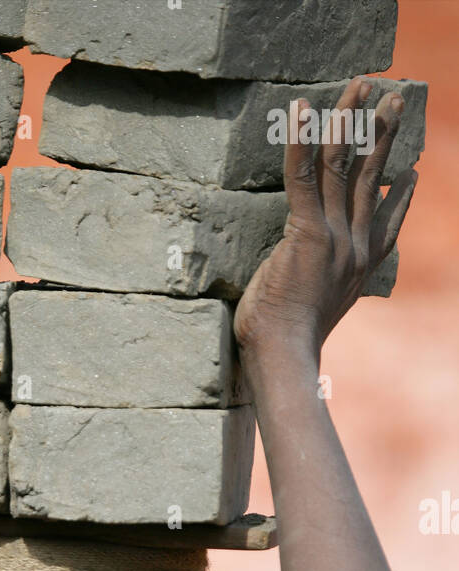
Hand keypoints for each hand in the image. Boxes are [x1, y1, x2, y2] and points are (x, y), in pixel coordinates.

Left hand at [233, 76, 418, 361]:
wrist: (284, 358)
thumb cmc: (286, 344)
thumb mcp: (316, 312)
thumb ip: (320, 289)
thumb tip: (306, 285)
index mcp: (361, 268)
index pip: (387, 221)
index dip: (400, 193)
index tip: (413, 170)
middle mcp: (354, 247)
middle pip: (370, 178)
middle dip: (382, 133)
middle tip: (392, 99)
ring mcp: (334, 238)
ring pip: (343, 166)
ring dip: (350, 121)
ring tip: (359, 87)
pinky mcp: (307, 233)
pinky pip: (303, 176)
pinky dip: (302, 141)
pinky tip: (303, 109)